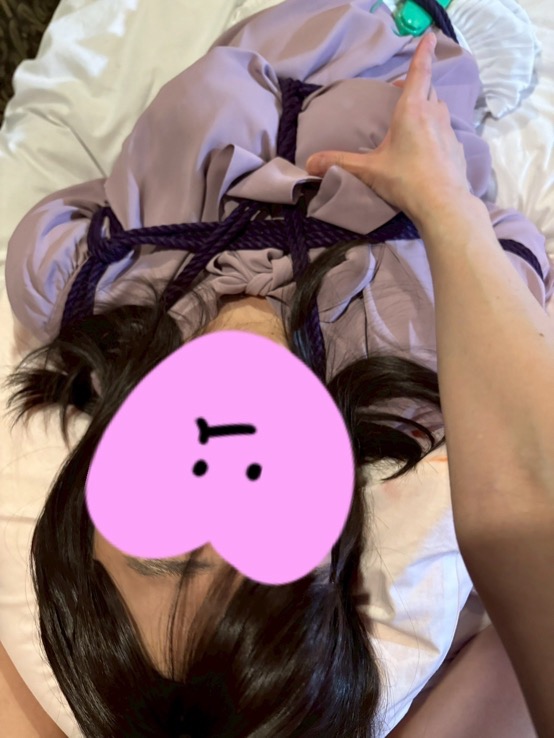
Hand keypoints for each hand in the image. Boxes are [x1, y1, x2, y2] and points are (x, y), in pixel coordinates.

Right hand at [306, 33, 471, 222]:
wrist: (442, 204)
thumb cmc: (405, 180)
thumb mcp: (368, 170)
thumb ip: (339, 163)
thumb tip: (309, 164)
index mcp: (412, 110)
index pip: (419, 72)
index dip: (423, 53)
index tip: (430, 36)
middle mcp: (434, 115)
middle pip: (428, 91)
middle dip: (417, 88)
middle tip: (402, 93)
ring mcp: (449, 132)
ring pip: (439, 111)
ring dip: (428, 110)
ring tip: (414, 122)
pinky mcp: (457, 150)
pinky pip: (446, 133)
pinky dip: (437, 134)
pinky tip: (428, 151)